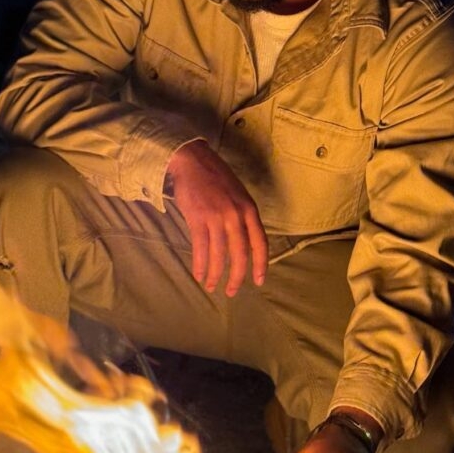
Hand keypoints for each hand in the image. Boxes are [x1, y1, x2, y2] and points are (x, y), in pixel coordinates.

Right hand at [167, 141, 267, 296]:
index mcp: (249, 209)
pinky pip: (201, 248)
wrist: (192, 161)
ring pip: (219, 254)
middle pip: (240, 254)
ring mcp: (217, 217)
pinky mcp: (198, 218)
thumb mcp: (238, 195)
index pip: (260, 243)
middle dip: (236, 277)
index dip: (261, 265)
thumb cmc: (215, 178)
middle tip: (231, 292)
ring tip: (211, 286)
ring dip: (215, 274)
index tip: (259, 281)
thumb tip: (243, 242)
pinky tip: (199, 275)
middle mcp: (236, 215)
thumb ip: (242, 216)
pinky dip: (200, 265)